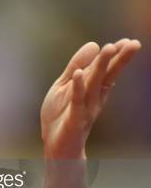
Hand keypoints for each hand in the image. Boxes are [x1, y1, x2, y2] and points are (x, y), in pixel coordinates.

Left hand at [40, 38, 141, 158]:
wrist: (56, 146)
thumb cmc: (61, 115)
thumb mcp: (64, 85)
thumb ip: (76, 66)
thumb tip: (93, 45)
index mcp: (92, 89)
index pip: (107, 70)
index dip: (116, 56)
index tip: (128, 42)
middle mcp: (93, 98)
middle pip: (106, 76)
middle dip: (117, 60)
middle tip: (131, 44)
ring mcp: (85, 108)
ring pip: (94, 84)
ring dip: (101, 67)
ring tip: (108, 49)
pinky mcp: (75, 119)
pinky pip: (77, 101)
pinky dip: (78, 87)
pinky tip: (80, 74)